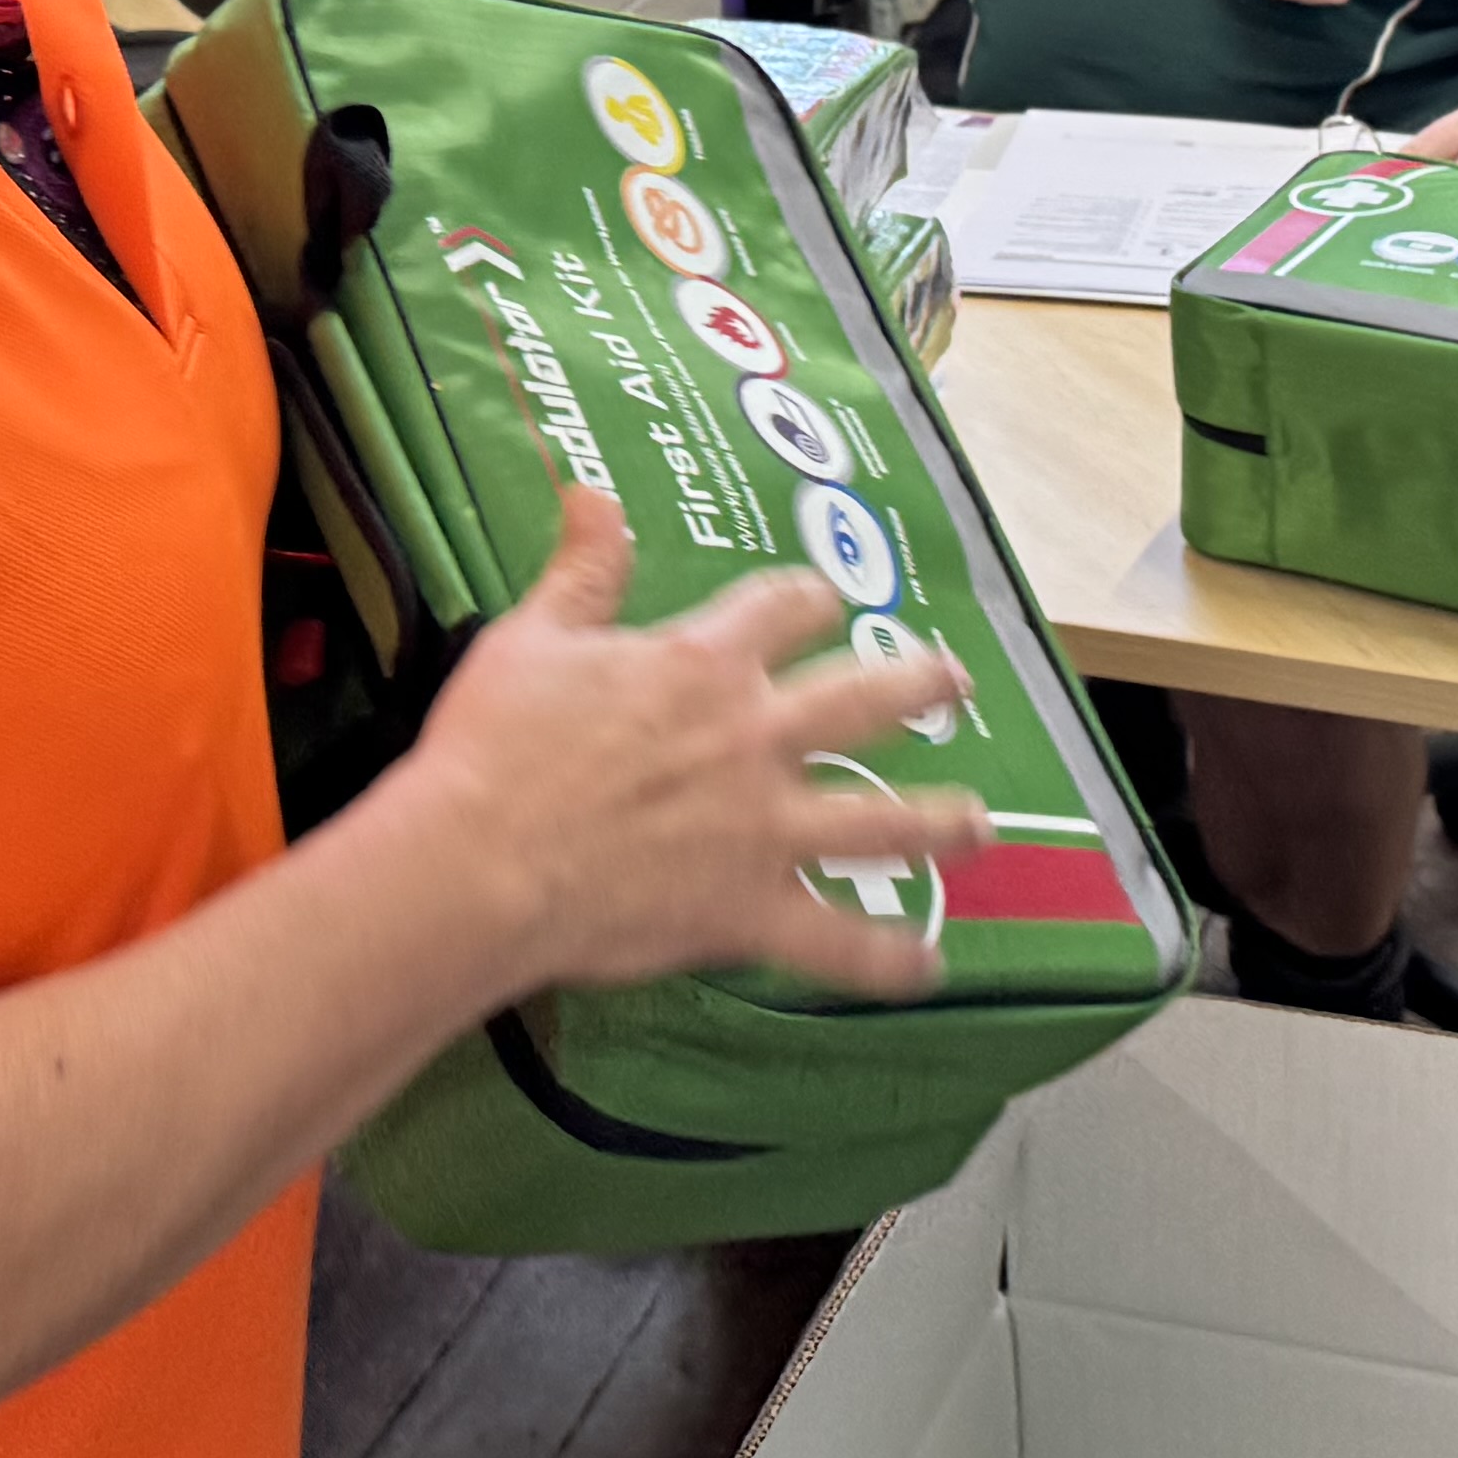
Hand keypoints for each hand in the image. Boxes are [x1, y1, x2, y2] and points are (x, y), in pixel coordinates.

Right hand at [386, 493, 985, 1002]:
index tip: (819, 602)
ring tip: (978, 823)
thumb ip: (583, 569)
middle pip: (863, 699)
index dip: (805, 600)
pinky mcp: (750, 909)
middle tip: (954, 682)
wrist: (479, 861)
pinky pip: (834, 942)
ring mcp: (764, 827)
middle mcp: (755, 737)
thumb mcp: (533, 636)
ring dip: (936, 820)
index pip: (781, 609)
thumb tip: (594, 492)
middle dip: (917, 685)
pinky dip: (885, 958)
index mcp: (705, 664)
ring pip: (878, 819)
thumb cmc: (497, 747)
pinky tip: (928, 965)